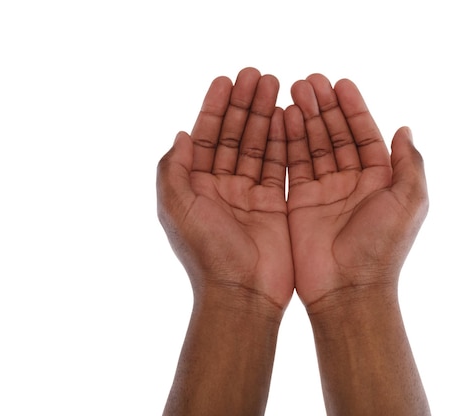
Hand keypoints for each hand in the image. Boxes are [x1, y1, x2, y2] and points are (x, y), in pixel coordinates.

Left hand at [157, 68, 293, 310]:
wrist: (242, 293)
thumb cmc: (207, 252)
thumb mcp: (177, 206)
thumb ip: (174, 168)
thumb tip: (180, 133)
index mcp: (195, 186)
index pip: (204, 136)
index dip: (214, 107)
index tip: (226, 80)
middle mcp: (220, 186)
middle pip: (233, 135)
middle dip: (243, 104)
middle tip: (257, 74)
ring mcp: (248, 195)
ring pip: (257, 146)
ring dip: (264, 116)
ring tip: (276, 85)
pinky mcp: (273, 205)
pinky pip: (277, 165)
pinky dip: (282, 141)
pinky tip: (287, 117)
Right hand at [285, 74, 427, 307]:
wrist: (347, 288)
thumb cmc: (382, 246)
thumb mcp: (409, 200)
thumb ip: (409, 163)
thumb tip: (404, 128)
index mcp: (380, 180)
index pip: (364, 134)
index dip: (353, 108)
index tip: (340, 83)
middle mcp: (352, 182)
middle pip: (336, 135)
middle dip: (324, 107)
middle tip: (309, 80)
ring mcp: (324, 192)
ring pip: (313, 146)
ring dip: (305, 118)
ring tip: (293, 91)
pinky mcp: (299, 203)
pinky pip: (293, 165)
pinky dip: (288, 141)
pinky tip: (283, 118)